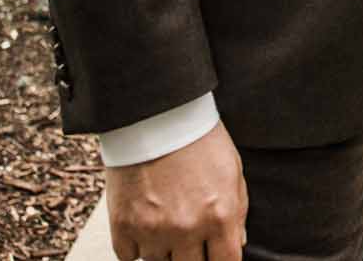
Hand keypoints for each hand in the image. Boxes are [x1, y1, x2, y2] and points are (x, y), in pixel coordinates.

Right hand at [106, 119, 247, 260]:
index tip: (217, 256)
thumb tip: (239, 241)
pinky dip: (136, 247)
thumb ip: (238, 210)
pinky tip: (144, 225)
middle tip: (190, 237)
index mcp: (220, 216)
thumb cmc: (199, 139)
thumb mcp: (232, 170)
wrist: (155, 115)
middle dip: (194, 256)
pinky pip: (129, 257)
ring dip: (165, 251)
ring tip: (167, 225)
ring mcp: (152, 230)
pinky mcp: (123, 226)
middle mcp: (187, 229)